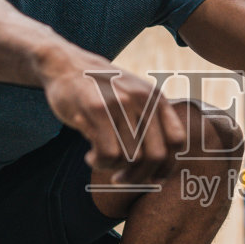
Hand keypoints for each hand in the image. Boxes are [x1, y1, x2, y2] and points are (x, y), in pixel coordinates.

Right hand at [41, 51, 186, 184]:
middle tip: (121, 178)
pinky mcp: (97, 109)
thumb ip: (150, 125)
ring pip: (131, 158)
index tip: (151, 177)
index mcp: (156, 99)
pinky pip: (108, 154)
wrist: (67, 65)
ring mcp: (121, 103)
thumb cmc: (102, 91)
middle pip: (156, 156)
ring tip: (100, 161)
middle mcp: (143, 99)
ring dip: (114, 169)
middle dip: (139, 176)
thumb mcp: (135, 98)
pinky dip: (100, 163)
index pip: (177, 141)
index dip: (167, 166)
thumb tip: (160, 173)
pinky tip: (90, 157)